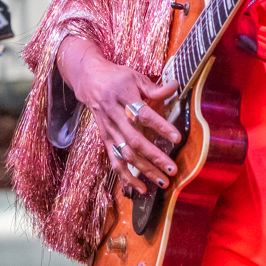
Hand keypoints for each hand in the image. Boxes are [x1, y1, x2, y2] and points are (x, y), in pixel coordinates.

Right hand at [56, 37, 180, 194]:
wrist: (89, 81)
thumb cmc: (117, 78)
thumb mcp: (134, 77)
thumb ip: (154, 87)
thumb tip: (175, 87)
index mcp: (123, 97)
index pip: (143, 115)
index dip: (160, 127)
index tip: (177, 138)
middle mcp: (114, 116)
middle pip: (134, 140)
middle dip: (154, 156)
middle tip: (172, 168)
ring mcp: (109, 130)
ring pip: (125, 155)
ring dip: (144, 170)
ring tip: (162, 182)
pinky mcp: (105, 140)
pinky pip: (114, 161)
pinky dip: (126, 177)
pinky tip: (140, 188)